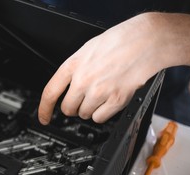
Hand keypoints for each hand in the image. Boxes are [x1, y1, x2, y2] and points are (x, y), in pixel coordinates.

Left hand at [38, 13, 164, 123]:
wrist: (146, 41)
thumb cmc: (119, 41)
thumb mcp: (87, 50)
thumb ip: (75, 70)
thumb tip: (69, 87)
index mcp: (73, 65)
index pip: (50, 93)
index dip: (44, 109)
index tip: (43, 118)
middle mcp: (83, 80)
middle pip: (68, 109)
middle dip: (74, 107)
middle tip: (83, 99)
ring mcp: (98, 91)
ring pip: (84, 114)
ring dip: (90, 109)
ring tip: (102, 93)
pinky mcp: (115, 100)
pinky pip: (100, 118)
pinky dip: (104, 113)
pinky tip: (110, 99)